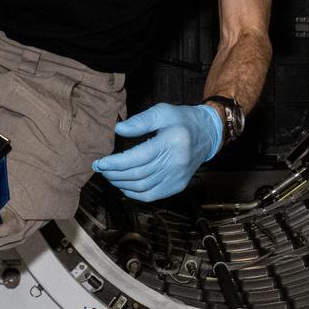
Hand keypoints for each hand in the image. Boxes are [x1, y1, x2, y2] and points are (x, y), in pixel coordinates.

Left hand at [92, 103, 223, 202]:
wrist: (208, 134)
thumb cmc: (182, 120)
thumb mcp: (162, 112)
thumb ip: (140, 121)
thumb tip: (119, 129)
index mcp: (171, 142)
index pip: (137, 158)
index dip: (115, 163)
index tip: (100, 162)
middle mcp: (176, 163)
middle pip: (137, 175)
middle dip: (114, 174)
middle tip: (100, 168)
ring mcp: (177, 177)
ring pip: (142, 187)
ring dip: (120, 184)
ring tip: (109, 175)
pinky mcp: (177, 186)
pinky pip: (151, 196)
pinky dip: (133, 194)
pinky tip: (123, 186)